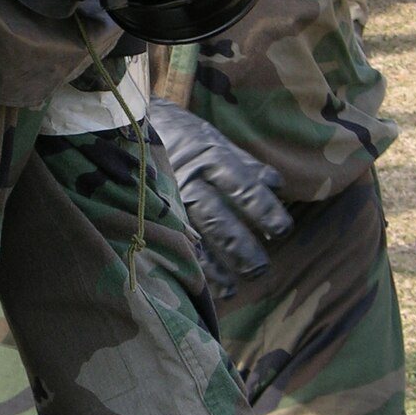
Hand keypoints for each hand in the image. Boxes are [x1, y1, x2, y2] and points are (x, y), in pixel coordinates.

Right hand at [148, 98, 292, 297]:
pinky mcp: (152, 209)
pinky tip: (202, 284)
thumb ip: (246, 165)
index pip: (242, 186)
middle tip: (259, 270)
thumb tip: (277, 186)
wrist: (132, 126)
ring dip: (214, 265)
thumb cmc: (185, 136)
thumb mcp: (216, 140)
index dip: (263, 209)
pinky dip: (189, 264)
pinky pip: (172, 240)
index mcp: (210, 157)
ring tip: (234, 288)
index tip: (282, 231)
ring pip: (192, 235)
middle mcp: (189, 178)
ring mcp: (167, 197)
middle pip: (217, 218)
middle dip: (239, 247)